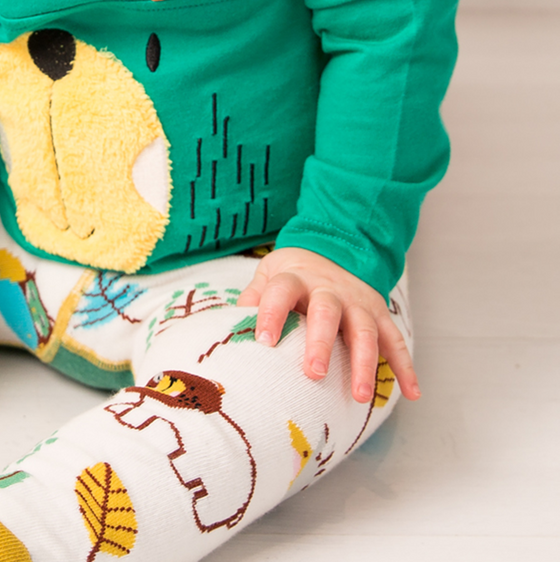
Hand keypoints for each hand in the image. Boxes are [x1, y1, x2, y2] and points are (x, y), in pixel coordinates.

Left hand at [236, 247, 419, 403]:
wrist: (333, 246)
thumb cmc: (292, 274)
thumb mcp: (268, 274)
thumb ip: (252, 299)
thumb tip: (231, 328)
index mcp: (295, 278)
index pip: (280, 291)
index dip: (271, 312)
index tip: (263, 340)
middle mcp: (328, 289)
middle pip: (326, 311)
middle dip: (321, 343)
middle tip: (313, 373)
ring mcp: (357, 301)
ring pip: (363, 329)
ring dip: (364, 362)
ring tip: (360, 396)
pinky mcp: (378, 312)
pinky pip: (395, 340)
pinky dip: (405, 367)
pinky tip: (412, 393)